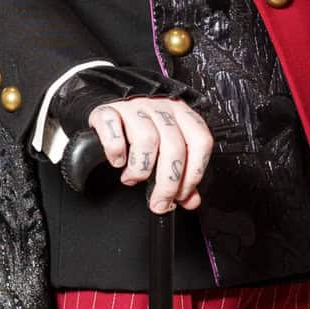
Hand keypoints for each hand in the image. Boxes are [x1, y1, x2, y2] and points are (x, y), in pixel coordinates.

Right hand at [87, 96, 213, 212]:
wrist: (114, 109)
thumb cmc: (142, 131)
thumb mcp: (167, 151)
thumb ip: (182, 176)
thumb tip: (191, 201)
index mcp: (183, 115)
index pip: (201, 143)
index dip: (193, 174)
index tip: (181, 196)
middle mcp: (162, 107)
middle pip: (174, 147)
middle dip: (167, 183)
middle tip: (158, 202)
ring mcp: (135, 106)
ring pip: (146, 139)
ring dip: (140, 169)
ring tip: (132, 179)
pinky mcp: (108, 109)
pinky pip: (113, 128)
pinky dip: (115, 151)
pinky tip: (117, 161)